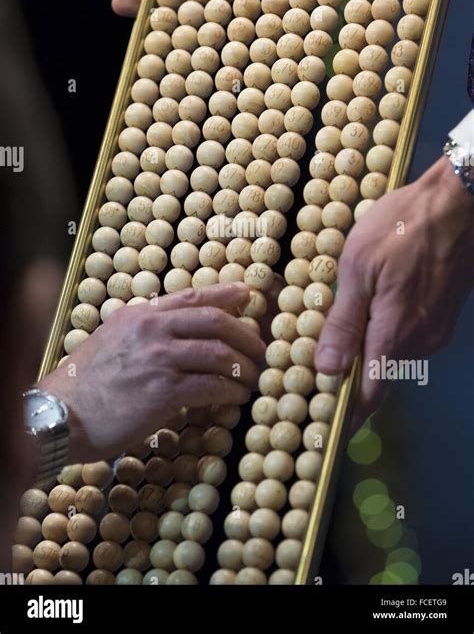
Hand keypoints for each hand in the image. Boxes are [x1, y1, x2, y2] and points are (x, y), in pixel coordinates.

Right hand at [41, 282, 264, 461]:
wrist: (60, 415)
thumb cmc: (86, 385)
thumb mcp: (113, 341)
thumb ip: (146, 333)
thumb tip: (181, 336)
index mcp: (140, 315)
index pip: (193, 297)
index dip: (226, 294)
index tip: (249, 293)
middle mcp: (152, 329)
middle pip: (216, 321)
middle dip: (246, 335)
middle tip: (260, 348)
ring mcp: (159, 358)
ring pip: (219, 353)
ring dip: (244, 367)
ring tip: (252, 377)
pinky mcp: (165, 390)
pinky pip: (212, 385)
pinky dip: (231, 391)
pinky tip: (237, 397)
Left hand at [315, 158, 473, 428]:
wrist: (458, 201)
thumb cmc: (403, 227)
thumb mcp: (359, 268)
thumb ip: (345, 322)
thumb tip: (328, 369)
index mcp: (395, 334)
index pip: (372, 392)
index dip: (349, 407)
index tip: (327, 415)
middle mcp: (421, 341)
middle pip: (382, 372)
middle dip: (355, 368)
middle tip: (324, 353)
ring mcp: (438, 327)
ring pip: (397, 352)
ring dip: (373, 344)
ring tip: (348, 319)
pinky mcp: (446, 312)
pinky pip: (412, 334)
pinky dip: (390, 329)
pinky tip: (377, 302)